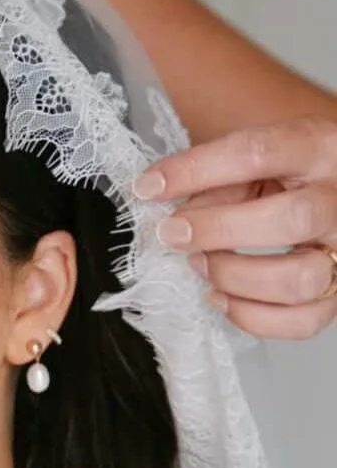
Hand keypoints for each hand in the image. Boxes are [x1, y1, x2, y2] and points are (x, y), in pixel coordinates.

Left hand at [136, 117, 336, 339]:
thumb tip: (175, 217)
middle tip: (174, 234)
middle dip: (218, 231)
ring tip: (199, 264)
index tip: (149, 187)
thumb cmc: (289, 171)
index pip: (257, 153)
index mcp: (319, 146)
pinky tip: (221, 297)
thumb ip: (218, 180)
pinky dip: (252, 316)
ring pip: (301, 278)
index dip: (196, 171)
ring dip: (236, 277)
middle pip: (291, 220)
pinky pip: (303, 320)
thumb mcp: (258, 158)